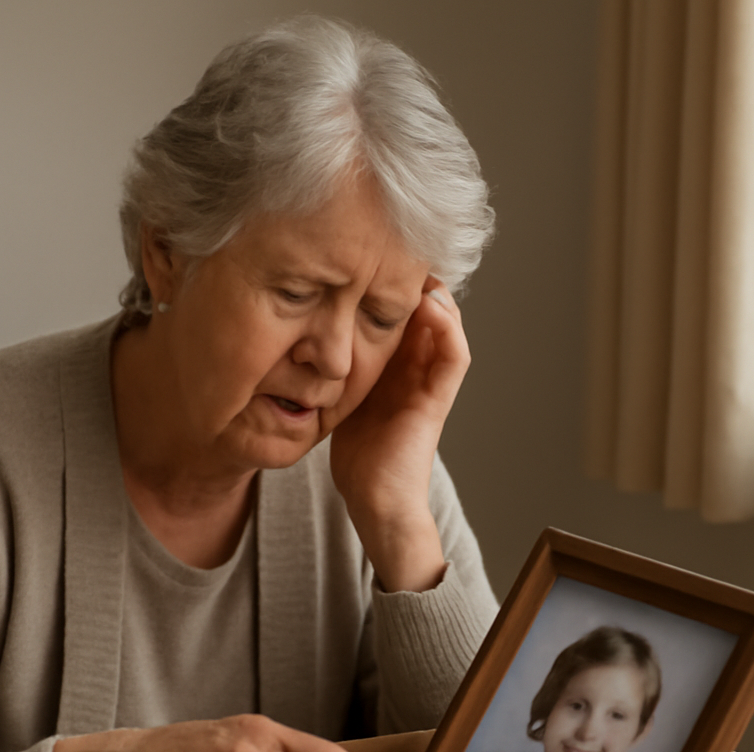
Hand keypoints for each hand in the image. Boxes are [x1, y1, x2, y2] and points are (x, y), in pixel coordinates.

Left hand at [330, 277, 469, 591]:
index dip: (392, 283)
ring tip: (419, 265)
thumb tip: (299, 335)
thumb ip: (333, 369)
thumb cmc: (357, 458)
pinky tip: (431, 304)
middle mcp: (418, 369)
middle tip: (397, 247)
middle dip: (413, 278)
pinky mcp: (438, 401)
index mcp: (396, 367)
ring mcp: (431, 383)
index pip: (402, 313)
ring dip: (436, 294)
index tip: (371, 252)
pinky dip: (448, 329)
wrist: (374, 502)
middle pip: (426, 310)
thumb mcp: (339, 399)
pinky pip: (455, 357)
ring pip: (447, 325)